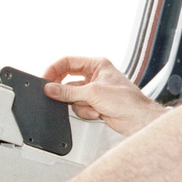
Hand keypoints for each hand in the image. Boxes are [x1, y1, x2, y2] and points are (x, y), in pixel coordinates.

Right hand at [43, 57, 165, 135]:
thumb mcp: (92, 93)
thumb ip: (68, 92)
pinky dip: (86, 112)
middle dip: (66, 91)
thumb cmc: (126, 101)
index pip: (68, 61)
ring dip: (80, 104)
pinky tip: (98, 112)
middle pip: (67, 80)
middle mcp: (95, 75)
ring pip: (72, 96)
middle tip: (56, 96)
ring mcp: (94, 90)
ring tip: (92, 106)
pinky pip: (79, 107)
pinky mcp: (95, 104)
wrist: (137, 119)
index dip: (54, 69)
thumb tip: (49, 88)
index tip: (44, 80)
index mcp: (97, 64)